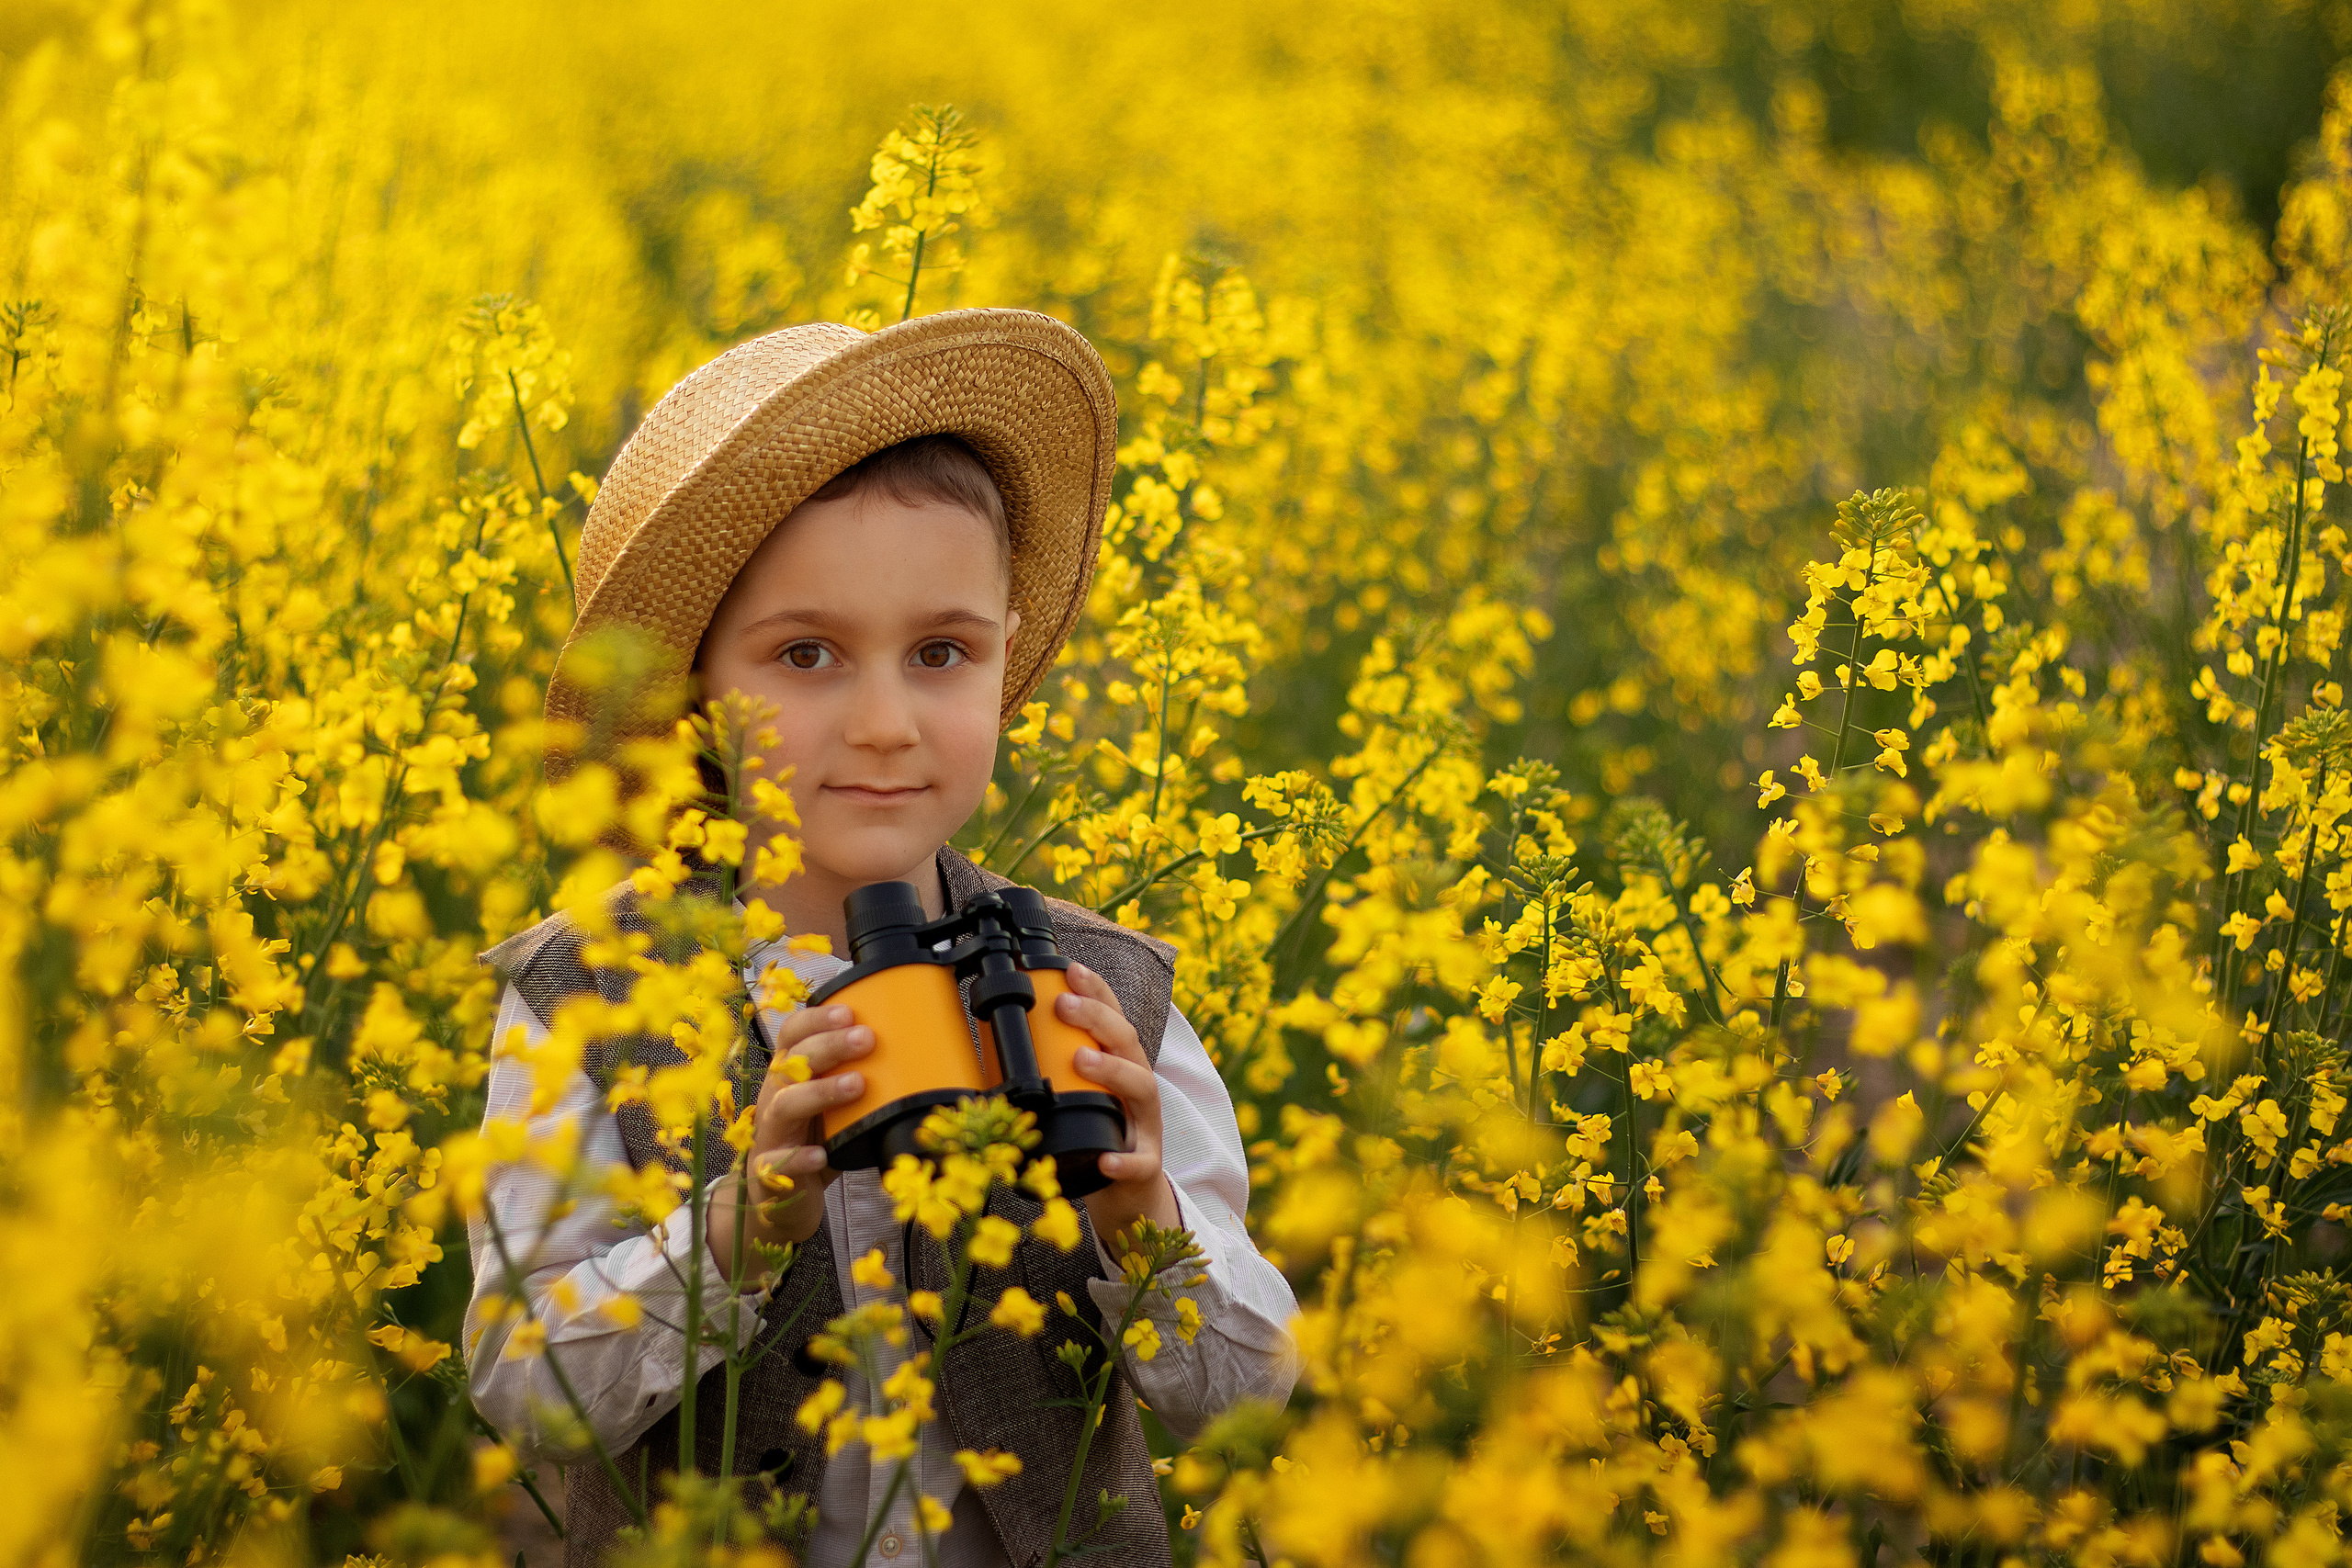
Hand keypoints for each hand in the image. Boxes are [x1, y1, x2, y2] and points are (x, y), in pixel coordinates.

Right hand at [705, 1003, 872, 1279]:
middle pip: (792, 1063)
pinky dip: (798, 1158)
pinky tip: (820, 1154)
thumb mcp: (836, 1109)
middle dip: (829, 1046)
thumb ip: (862, 1085)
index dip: (816, 1019)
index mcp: (789, 1077)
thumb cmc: (814, 1145)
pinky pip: (777, 1163)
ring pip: (783, 1106)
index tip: (850, 1011)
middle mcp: (774, 1100)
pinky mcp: (768, 1174)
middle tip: (866, 1039)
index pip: (792, 1035)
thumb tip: (920, 1061)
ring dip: (819, 1092)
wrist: (779, 1204)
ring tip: (856, 1085)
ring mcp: (769, 1136)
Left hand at [1059, 962, 1180, 1255]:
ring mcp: (1145, 1125)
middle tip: (1063, 1005)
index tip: (1071, 968)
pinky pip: (1139, 1162)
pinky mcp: (1145, 1166)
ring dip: (1113, 1070)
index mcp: (1121, 1066)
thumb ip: (1050, 1072)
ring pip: (1141, 1088)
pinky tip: (1108, 1159)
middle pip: (1128, 1042)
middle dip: (1097, 1018)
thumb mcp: (1076, 1097)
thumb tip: (988, 1047)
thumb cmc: (1096, 1136)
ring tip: (1083, 1059)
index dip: (1097, 991)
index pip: (1113, 1019)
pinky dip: (1124, 1160)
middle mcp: (1138, 1088)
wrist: (1128, 1195)